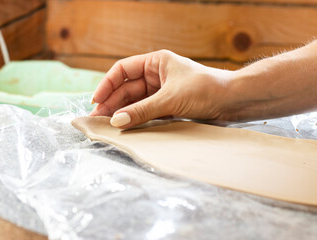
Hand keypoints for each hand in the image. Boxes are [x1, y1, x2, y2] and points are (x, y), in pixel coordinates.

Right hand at [90, 50, 234, 127]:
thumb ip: (142, 110)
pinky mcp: (167, 106)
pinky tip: (125, 126)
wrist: (234, 101)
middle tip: (98, 119)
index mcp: (156, 62)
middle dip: (112, 102)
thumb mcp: (171, 99)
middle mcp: (156, 75)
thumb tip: (116, 121)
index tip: (96, 100)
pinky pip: (145, 111)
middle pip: (126, 88)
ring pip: (135, 101)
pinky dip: (135, 118)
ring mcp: (161, 91)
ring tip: (107, 125)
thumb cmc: (206, 89)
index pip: (122, 70)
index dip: (107, 84)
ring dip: (122, 112)